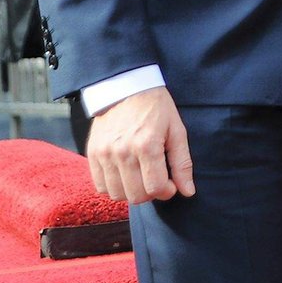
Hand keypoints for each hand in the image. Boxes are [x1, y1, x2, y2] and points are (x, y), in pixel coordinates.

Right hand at [87, 87, 195, 203]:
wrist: (126, 86)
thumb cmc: (156, 107)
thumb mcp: (177, 130)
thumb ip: (182, 163)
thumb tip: (188, 191)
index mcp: (147, 145)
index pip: (156, 188)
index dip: (167, 191)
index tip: (170, 183)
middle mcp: (123, 152)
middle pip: (136, 196)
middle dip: (151, 193)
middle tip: (156, 179)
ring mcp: (104, 154)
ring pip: (117, 194)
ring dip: (132, 191)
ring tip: (140, 176)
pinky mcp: (92, 153)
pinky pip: (100, 186)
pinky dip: (114, 186)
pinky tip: (125, 175)